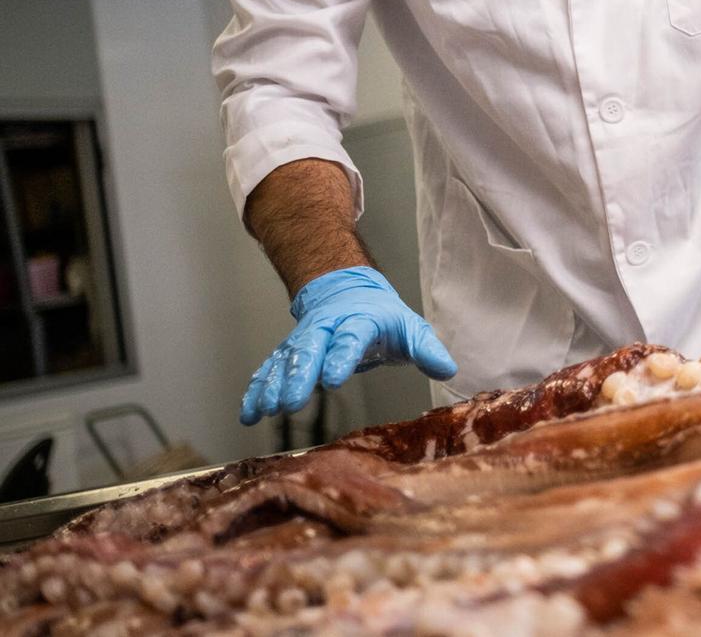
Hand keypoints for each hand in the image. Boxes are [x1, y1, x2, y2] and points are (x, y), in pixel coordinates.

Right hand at [240, 266, 456, 425]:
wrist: (347, 290)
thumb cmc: (383, 316)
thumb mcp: (410, 327)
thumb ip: (426, 348)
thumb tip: (447, 369)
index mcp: (360, 320)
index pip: (351, 337)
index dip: (341, 356)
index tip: (333, 378)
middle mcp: (327, 328)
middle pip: (310, 348)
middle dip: (299, 375)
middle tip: (292, 402)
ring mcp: (304, 339)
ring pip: (285, 360)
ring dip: (274, 385)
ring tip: (266, 411)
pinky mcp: (289, 352)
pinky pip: (270, 369)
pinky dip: (257, 390)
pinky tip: (249, 413)